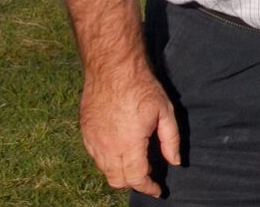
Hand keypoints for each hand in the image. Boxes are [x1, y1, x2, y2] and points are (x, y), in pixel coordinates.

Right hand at [78, 62, 180, 196]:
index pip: (137, 178)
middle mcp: (107, 148)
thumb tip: (174, 162)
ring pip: (104, 170)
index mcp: (129, 145)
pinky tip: (119, 150)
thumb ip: (170, 140)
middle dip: (134, 183)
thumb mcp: (165, 111)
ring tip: (135, 162)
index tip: (158, 190)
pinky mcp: (85, 132)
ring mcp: (93, 140)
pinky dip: (107, 161)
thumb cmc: (141, 87)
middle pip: (118, 180)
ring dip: (120, 172)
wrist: (112, 68)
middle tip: (148, 176)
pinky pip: (95, 157)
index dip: (148, 188)